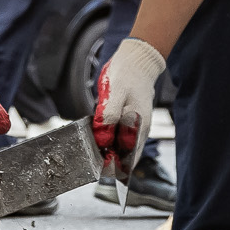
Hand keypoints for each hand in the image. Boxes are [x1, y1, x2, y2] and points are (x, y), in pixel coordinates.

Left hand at [91, 37, 165, 173]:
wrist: (137, 61)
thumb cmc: (128, 75)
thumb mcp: (116, 93)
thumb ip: (110, 116)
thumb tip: (103, 138)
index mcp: (139, 126)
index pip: (128, 158)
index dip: (114, 167)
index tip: (98, 168)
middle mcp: (138, 130)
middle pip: (124, 156)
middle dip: (109, 162)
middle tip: (90, 161)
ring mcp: (134, 126)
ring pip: (120, 148)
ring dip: (108, 152)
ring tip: (92, 152)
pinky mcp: (127, 121)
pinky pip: (118, 136)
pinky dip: (108, 140)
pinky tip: (97, 137)